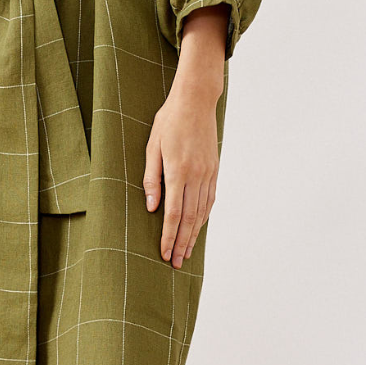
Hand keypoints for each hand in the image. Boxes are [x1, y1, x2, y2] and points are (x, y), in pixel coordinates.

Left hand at [143, 5, 227, 265]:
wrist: (196, 101)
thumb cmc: (169, 121)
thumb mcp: (152, 147)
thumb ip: (151, 179)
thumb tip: (151, 208)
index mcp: (178, 172)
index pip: (173, 214)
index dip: (169, 237)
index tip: (165, 253)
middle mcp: (196, 176)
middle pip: (189, 219)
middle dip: (182, 243)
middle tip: (176, 263)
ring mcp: (208, 174)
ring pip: (201, 212)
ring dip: (194, 234)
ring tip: (186, 252)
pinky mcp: (214, 169)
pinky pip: (209, 200)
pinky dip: (203, 217)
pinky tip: (198, 227)